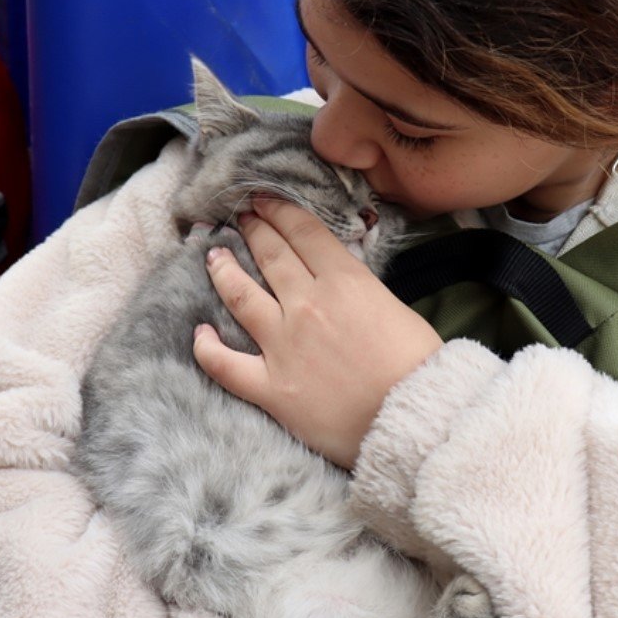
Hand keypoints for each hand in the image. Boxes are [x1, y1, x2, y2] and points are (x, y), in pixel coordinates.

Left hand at [193, 198, 442, 468]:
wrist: (413, 418)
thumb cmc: (419, 367)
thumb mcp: (396, 308)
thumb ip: (361, 290)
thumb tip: (339, 282)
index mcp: (345, 282)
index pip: (303, 233)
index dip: (279, 211)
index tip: (263, 200)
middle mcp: (307, 305)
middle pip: (270, 256)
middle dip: (253, 231)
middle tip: (240, 217)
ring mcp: (283, 345)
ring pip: (239, 296)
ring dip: (223, 271)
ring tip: (213, 256)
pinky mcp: (271, 387)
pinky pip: (225, 365)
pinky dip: (206, 348)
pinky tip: (199, 334)